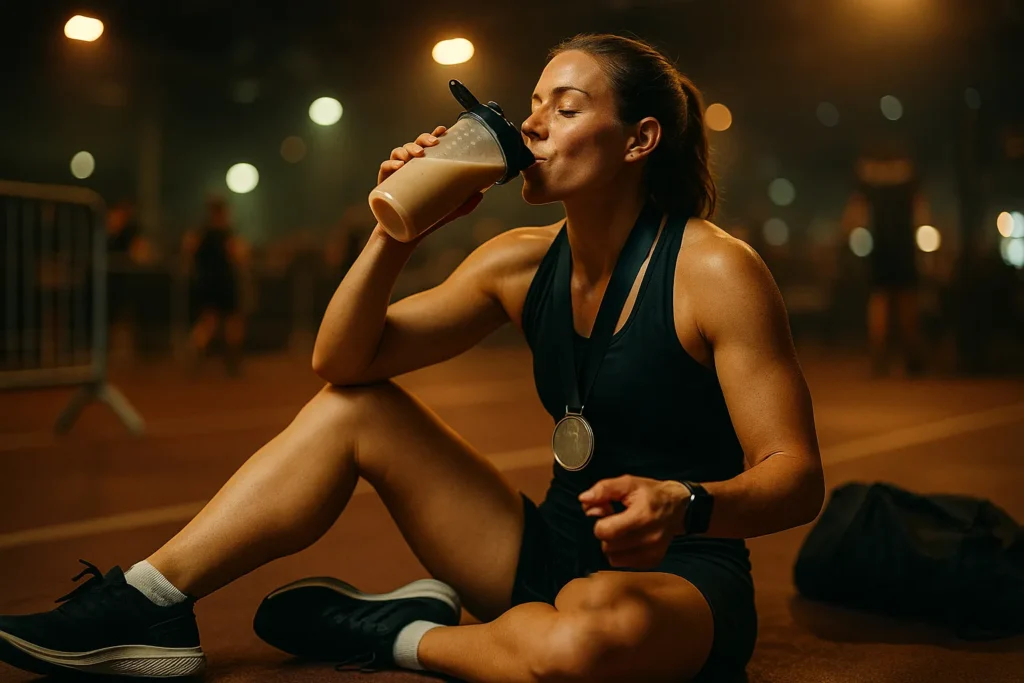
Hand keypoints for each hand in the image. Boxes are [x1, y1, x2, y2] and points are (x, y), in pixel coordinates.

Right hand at [375, 126, 482, 242]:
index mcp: (424, 168)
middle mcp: (409, 167)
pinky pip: (385, 169)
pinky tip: (399, 165)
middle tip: (432, 144)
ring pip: (399, 152)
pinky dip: (390, 164)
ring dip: (408, 148)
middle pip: (415, 145)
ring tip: (417, 155)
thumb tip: (481, 193)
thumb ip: (465, 204)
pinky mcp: (384, 184)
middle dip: (422, 140)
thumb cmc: (426, 220)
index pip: (428, 146)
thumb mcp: (449, 211)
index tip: (443, 130)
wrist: (404, 236)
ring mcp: (396, 174)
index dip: (434, 134)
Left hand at [578, 475, 688, 568]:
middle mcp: (648, 538)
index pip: (605, 531)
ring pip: (613, 559)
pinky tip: (629, 540)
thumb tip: (584, 499)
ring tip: (622, 531)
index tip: (607, 513)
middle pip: (608, 546)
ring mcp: (652, 552)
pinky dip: (622, 554)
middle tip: (615, 521)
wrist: (679, 506)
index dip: (600, 522)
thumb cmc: (650, 493)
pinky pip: (625, 564)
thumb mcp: (628, 483)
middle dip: (606, 533)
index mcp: (641, 516)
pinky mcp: (653, 561)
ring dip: (612, 546)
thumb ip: (604, 489)